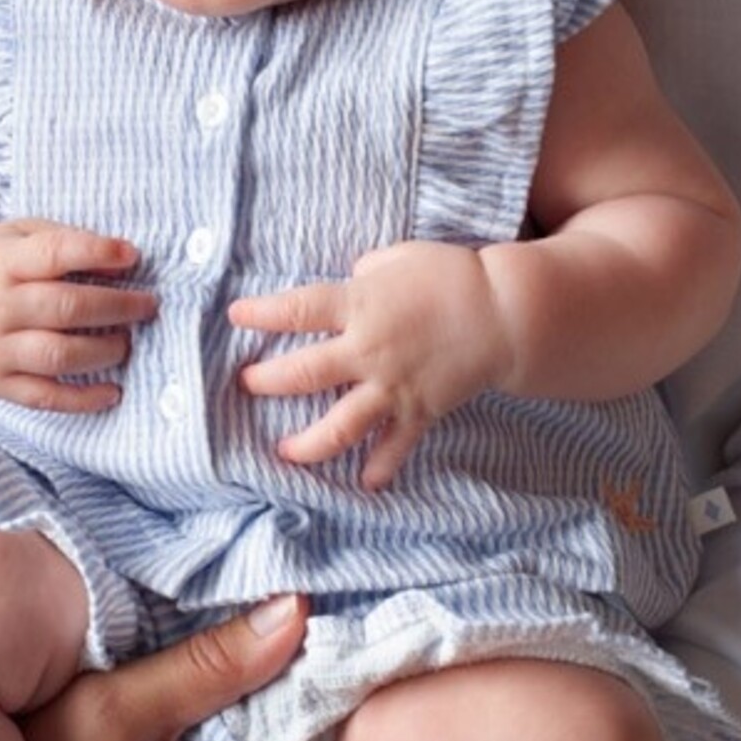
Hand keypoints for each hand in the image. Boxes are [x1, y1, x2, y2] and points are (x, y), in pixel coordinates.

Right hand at [0, 220, 155, 410]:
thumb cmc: (0, 264)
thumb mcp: (24, 235)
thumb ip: (68, 242)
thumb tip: (124, 263)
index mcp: (2, 262)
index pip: (53, 253)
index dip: (97, 252)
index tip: (132, 256)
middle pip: (64, 308)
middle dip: (116, 307)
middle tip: (147, 306)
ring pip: (58, 355)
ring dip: (104, 351)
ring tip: (126, 342)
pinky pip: (45, 397)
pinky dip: (84, 400)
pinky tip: (113, 391)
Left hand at [230, 241, 507, 487]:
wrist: (504, 312)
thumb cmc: (452, 275)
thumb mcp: (399, 257)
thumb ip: (366, 272)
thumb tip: (349, 281)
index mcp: (359, 305)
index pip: (296, 310)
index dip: (261, 314)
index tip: (235, 317)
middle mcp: (367, 350)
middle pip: (302, 373)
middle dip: (267, 382)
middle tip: (247, 385)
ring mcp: (391, 386)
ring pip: (338, 425)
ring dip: (306, 444)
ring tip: (285, 452)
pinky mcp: (418, 411)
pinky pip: (393, 448)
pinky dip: (379, 469)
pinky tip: (364, 483)